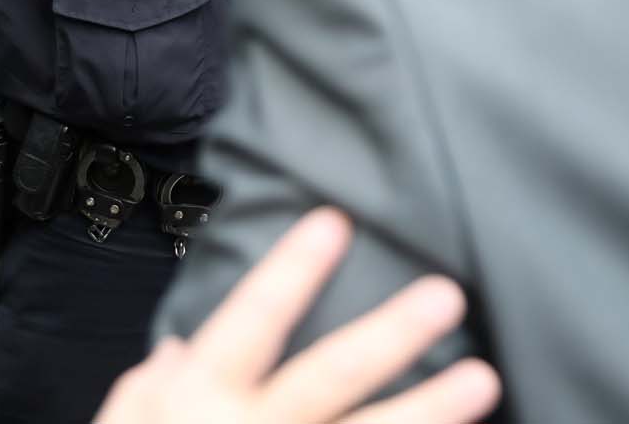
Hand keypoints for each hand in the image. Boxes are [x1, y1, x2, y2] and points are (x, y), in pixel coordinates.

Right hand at [93, 208, 499, 423]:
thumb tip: (175, 348)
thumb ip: (146, 390)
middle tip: (445, 295)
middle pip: (329, 377)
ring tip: (482, 380)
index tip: (334, 223)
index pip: (249, 323)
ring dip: (428, 412)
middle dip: (390, 336)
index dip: (291, 272)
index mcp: (198, 404)